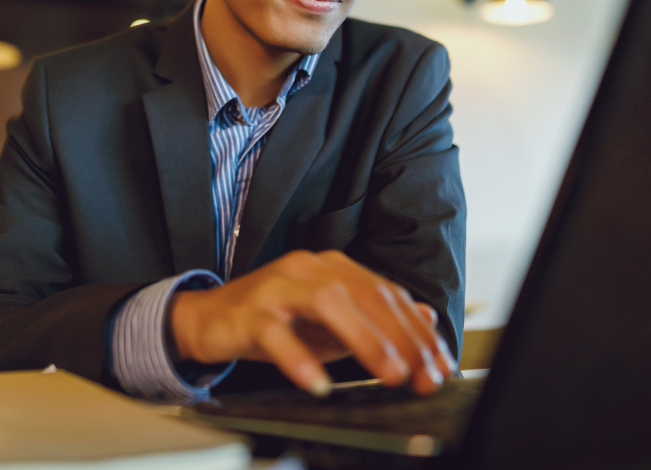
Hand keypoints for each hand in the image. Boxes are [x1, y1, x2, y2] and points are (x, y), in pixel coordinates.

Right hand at [169, 250, 455, 395]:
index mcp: (333, 267)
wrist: (209, 317)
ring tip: (390, 373)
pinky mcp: (249, 312)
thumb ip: (375, 319)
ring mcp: (278, 287)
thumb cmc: (275, 320)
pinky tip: (317, 382)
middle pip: (364, 294)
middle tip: (424, 375)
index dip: (417, 330)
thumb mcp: (331, 322)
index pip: (385, 293)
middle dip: (401, 337)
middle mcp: (309, 269)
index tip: (440, 365)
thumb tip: (426, 319)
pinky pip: (275, 333)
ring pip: (327, 302)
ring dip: (364, 339)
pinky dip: (298, 358)